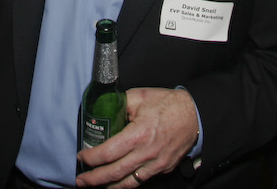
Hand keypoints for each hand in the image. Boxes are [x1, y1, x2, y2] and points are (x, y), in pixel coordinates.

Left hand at [75, 87, 198, 186]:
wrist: (195, 115)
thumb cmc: (169, 104)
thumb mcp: (140, 96)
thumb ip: (120, 104)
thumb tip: (105, 108)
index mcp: (139, 134)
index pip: (108, 152)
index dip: (92, 158)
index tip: (82, 157)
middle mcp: (147, 153)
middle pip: (115, 173)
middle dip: (94, 179)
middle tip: (81, 181)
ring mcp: (156, 164)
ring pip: (128, 183)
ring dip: (109, 187)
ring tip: (96, 186)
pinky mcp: (163, 168)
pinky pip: (141, 180)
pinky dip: (127, 183)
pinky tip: (117, 182)